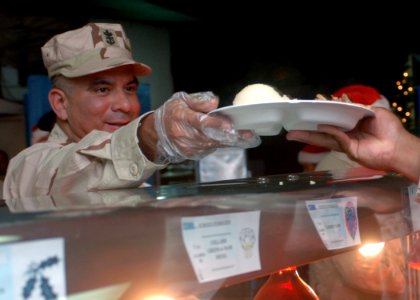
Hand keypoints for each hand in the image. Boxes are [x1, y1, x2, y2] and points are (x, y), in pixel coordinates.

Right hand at [154, 91, 260, 163]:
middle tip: (248, 133)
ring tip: (246, 136)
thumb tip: (215, 102)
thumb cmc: (171, 113)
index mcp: (181, 117)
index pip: (200, 122)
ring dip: (229, 141)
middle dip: (230, 135)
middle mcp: (184, 134)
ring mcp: (188, 147)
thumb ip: (199, 101)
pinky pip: (210, 149)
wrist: (157, 133)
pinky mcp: (191, 154)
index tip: (230, 124)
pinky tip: (231, 140)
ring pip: (212, 144)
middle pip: (210, 136)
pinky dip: (221, 144)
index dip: (216, 124)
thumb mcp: (181, 100)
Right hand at [286, 107, 419, 180]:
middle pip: (322, 130)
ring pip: (323, 138)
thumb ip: (357, 107)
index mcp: (350, 124)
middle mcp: (345, 134)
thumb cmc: (390, 129)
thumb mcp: (374, 111)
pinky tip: (321, 126)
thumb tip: (342, 101)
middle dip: (306, 129)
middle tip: (291, 128)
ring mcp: (345, 143)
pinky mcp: (348, 149)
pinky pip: (337, 139)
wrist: (398, 146)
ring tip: (292, 134)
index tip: (308, 109)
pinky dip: (330, 132)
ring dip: (308, 135)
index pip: (331, 118)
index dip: (320, 114)